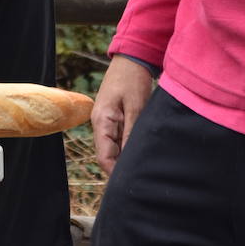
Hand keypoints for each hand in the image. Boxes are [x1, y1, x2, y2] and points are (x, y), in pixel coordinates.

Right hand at [92, 56, 153, 175]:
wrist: (131, 58)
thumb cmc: (132, 79)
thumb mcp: (136, 107)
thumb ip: (132, 133)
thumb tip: (131, 159)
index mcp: (101, 121)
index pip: (104, 157)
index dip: (115, 174)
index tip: (130, 186)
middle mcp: (100, 123)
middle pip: (108, 155)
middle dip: (121, 169)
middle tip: (141, 182)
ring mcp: (107, 121)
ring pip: (114, 148)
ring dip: (125, 158)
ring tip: (144, 170)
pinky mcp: (115, 117)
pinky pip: (119, 138)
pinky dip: (128, 146)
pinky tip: (141, 152)